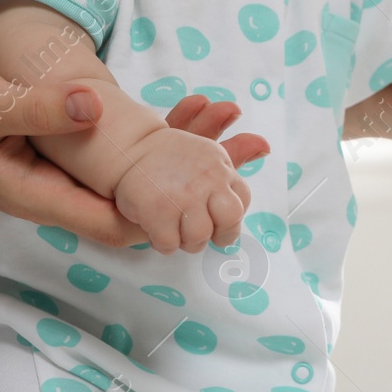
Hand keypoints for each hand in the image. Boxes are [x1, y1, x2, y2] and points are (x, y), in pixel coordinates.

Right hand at [0, 69, 265, 246]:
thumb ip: (37, 110)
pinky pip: (124, 159)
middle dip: (196, 183)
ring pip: (139, 182)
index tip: (216, 187)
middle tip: (252, 148)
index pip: (123, 221)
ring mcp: (67, 181)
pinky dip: (159, 139)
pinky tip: (190, 115)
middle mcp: (64, 197)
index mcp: (46, 198)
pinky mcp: (68, 161)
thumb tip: (94, 106)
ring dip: (185, 157)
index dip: (173, 213)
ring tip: (236, 124)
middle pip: (144, 206)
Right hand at [113, 126, 249, 253]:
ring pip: (198, 239)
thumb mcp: (205, 151)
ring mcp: (182, 197)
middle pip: (229, 222)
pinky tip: (157, 231)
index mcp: (220, 166)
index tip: (219, 221)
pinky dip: (163, 244)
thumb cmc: (166, 158)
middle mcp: (206, 181)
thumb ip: (237, 152)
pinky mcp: (158, 212)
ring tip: (175, 229)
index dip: (230, 217)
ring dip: (186, 241)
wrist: (127, 150)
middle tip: (202, 234)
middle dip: (219, 234)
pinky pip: (170, 245)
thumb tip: (265, 146)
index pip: (241, 200)